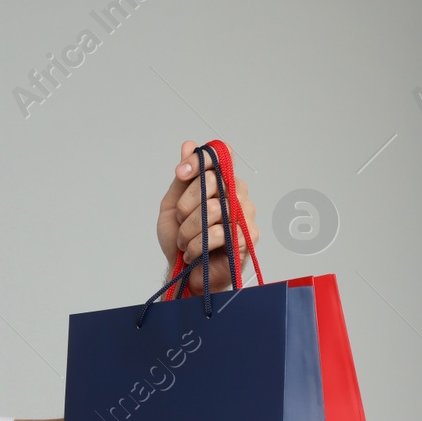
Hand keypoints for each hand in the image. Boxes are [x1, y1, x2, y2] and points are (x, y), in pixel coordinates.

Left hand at [156, 139, 256, 292]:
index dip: (199, 160)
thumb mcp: (173, 206)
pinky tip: (194, 253)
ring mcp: (246, 215)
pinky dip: (198, 245)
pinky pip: (220, 232)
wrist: (184, 275)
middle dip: (186, 205)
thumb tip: (189, 145)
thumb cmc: (181, 241)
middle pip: (213, 180)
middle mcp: (238, 195)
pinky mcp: (248, 237)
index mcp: (222, 183)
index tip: (180, 173)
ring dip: (189, 230)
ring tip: (185, 242)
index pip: (220, 156)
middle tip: (181, 222)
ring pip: (213, 209)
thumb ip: (183, 178)